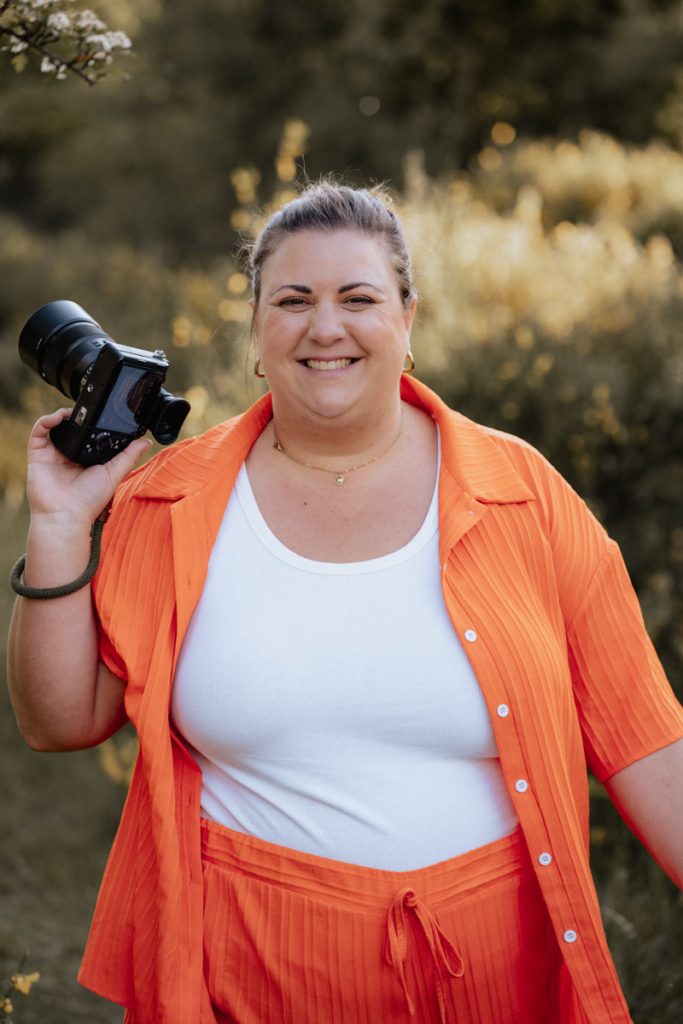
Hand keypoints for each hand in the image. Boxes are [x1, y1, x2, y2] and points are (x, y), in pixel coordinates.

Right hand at [26, 408, 151, 526]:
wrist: (66, 514)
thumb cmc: (89, 500)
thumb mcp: (115, 473)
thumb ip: (129, 456)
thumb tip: (145, 441)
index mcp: (86, 459)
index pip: (89, 435)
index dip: (93, 423)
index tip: (102, 413)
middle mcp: (68, 455)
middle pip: (71, 428)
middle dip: (77, 416)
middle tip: (87, 410)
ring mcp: (52, 454)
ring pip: (54, 426)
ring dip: (62, 414)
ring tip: (72, 412)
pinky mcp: (37, 454)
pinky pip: (38, 431)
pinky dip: (46, 420)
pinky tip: (58, 418)